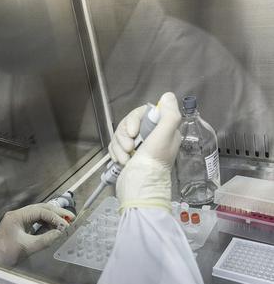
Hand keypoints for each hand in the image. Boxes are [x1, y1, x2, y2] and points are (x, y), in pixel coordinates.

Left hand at [0, 204, 72, 283]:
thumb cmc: (5, 254)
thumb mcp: (28, 247)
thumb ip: (45, 239)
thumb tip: (60, 233)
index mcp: (17, 216)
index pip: (40, 211)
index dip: (55, 217)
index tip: (66, 224)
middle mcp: (17, 214)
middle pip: (40, 208)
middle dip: (55, 212)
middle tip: (70, 217)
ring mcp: (17, 219)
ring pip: (38, 213)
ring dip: (51, 217)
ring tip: (64, 221)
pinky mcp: (19, 226)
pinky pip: (34, 220)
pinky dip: (45, 222)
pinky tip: (53, 226)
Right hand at [111, 92, 181, 211]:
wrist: (139, 187)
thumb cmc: (153, 162)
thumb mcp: (165, 135)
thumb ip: (169, 114)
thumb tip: (168, 96)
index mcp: (163, 131)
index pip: (144, 113)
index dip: (134, 120)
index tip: (133, 132)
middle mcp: (151, 137)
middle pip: (129, 123)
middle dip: (125, 135)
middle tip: (129, 147)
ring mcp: (138, 147)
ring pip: (120, 134)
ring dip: (120, 146)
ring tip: (125, 158)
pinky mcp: (126, 155)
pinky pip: (115, 145)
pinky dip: (116, 152)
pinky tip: (121, 161)